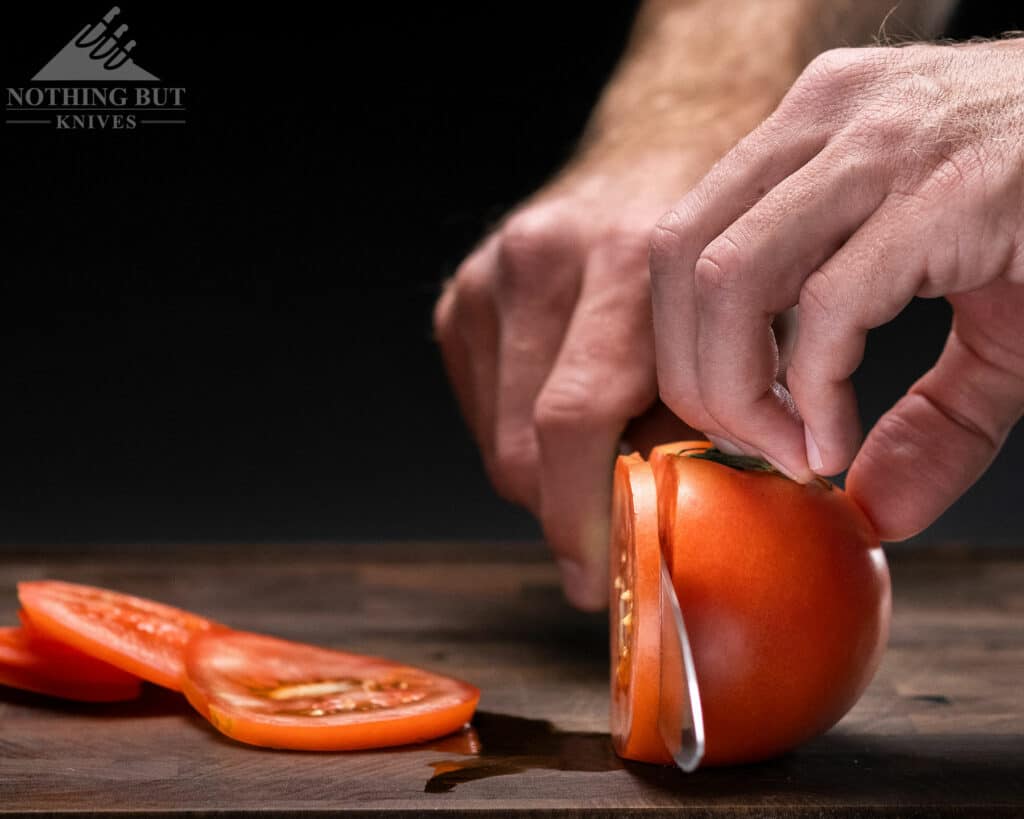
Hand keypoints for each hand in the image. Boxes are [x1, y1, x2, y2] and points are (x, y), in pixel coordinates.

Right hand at [434, 151, 702, 609]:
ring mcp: (491, 272)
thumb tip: (683, 523)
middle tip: (611, 538)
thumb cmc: (725, 240)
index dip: (585, 518)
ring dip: (548, 476)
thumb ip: (719, 416)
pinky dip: (525, 436)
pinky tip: (573, 409)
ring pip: (497, 440)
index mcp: (628, 258)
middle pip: (520, 448)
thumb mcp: (757, 321)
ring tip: (608, 456)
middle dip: (565, 511)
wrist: (670, 144)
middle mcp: (542, 258)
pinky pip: (484, 410)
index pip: (574, 422)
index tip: (604, 577)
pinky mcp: (462, 293)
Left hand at [651, 39, 1023, 539]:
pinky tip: (837, 440)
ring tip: (788, 448)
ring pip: (726, 276)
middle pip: (680, 258)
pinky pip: (829, 306)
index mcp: (815, 134)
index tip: (736, 418)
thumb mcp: (985, 321)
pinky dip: (814, 392)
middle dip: (691, 373)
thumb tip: (876, 507)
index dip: (684, 345)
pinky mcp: (946, 189)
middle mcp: (830, 122)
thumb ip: (928, 416)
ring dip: (735, 388)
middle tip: (750, 443)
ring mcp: (882, 146)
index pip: (685, 244)